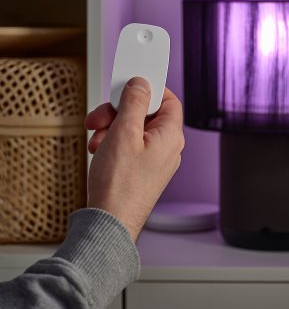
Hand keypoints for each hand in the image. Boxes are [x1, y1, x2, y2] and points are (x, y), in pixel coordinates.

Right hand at [84, 77, 183, 240]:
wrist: (108, 224)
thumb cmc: (120, 186)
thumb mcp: (124, 133)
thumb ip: (134, 103)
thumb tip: (141, 84)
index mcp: (171, 136)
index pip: (169, 100)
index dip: (150, 90)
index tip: (130, 86)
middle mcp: (167, 148)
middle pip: (146, 114)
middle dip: (120, 112)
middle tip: (100, 117)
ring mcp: (155, 161)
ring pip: (134, 130)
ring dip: (112, 128)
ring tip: (96, 140)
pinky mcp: (141, 171)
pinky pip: (130, 147)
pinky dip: (113, 143)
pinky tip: (98, 150)